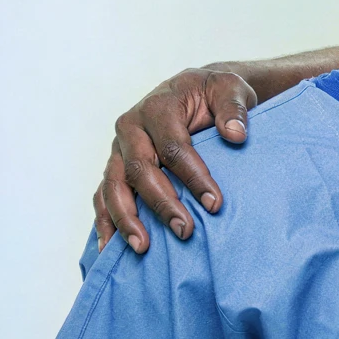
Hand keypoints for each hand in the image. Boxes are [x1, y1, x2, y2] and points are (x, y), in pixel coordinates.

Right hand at [95, 66, 255, 253]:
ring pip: (114, 186)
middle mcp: (131, 128)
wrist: (194, 91)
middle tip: (186, 231)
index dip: (194, 177)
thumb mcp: (230, 89)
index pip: (173, 147)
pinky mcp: (115, 168)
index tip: (215, 204)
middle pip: (139, 170)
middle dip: (162, 203)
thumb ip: (234, 108)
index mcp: (157, 107)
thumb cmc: (213, 93)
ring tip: (142, 247)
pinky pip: (102, 196)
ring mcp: (119, 150)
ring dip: (126, 218)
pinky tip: (109, 250)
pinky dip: (105, 222)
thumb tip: (236, 134)